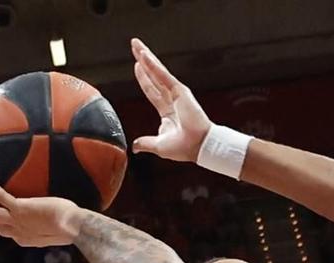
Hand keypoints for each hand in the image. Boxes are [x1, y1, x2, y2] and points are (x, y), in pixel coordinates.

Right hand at [0, 176, 84, 246]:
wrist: (74, 227)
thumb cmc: (71, 228)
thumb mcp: (57, 233)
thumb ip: (48, 230)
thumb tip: (52, 224)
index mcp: (27, 239)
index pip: (9, 234)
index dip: (0, 226)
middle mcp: (19, 232)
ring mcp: (18, 220)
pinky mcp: (20, 208)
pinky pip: (0, 196)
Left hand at [129, 38, 212, 161]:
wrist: (199, 146)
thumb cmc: (185, 147)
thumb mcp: (159, 146)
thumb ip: (146, 143)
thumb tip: (135, 146)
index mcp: (167, 111)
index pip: (152, 91)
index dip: (143, 78)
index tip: (136, 66)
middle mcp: (172, 99)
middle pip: (153, 76)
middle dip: (143, 61)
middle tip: (135, 46)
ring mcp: (176, 93)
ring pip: (157, 71)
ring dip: (146, 57)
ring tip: (136, 44)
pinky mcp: (180, 91)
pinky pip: (162, 75)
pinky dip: (153, 65)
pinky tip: (144, 56)